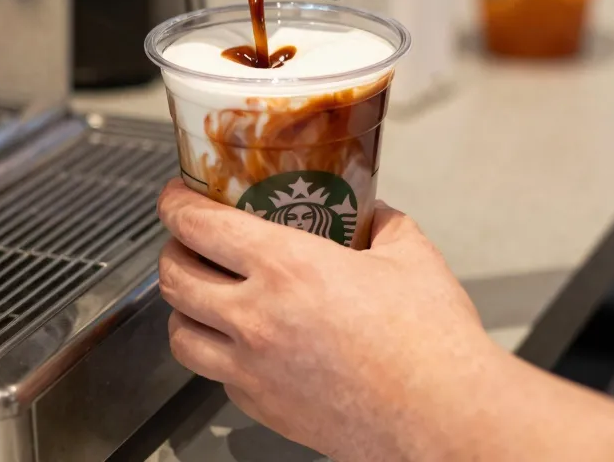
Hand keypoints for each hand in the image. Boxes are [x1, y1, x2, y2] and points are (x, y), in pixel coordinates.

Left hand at [155, 178, 496, 460]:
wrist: (443, 418)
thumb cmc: (430, 344)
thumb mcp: (411, 256)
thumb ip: (384, 225)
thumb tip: (375, 214)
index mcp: (287, 267)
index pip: (198, 226)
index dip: (175, 203)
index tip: (177, 196)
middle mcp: (257, 318)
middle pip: (173, 277)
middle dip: (171, 250)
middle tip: (187, 240)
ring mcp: (253, 369)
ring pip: (179, 333)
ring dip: (182, 306)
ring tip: (200, 293)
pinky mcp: (263, 408)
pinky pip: (215, 375)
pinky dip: (216, 353)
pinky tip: (241, 343)